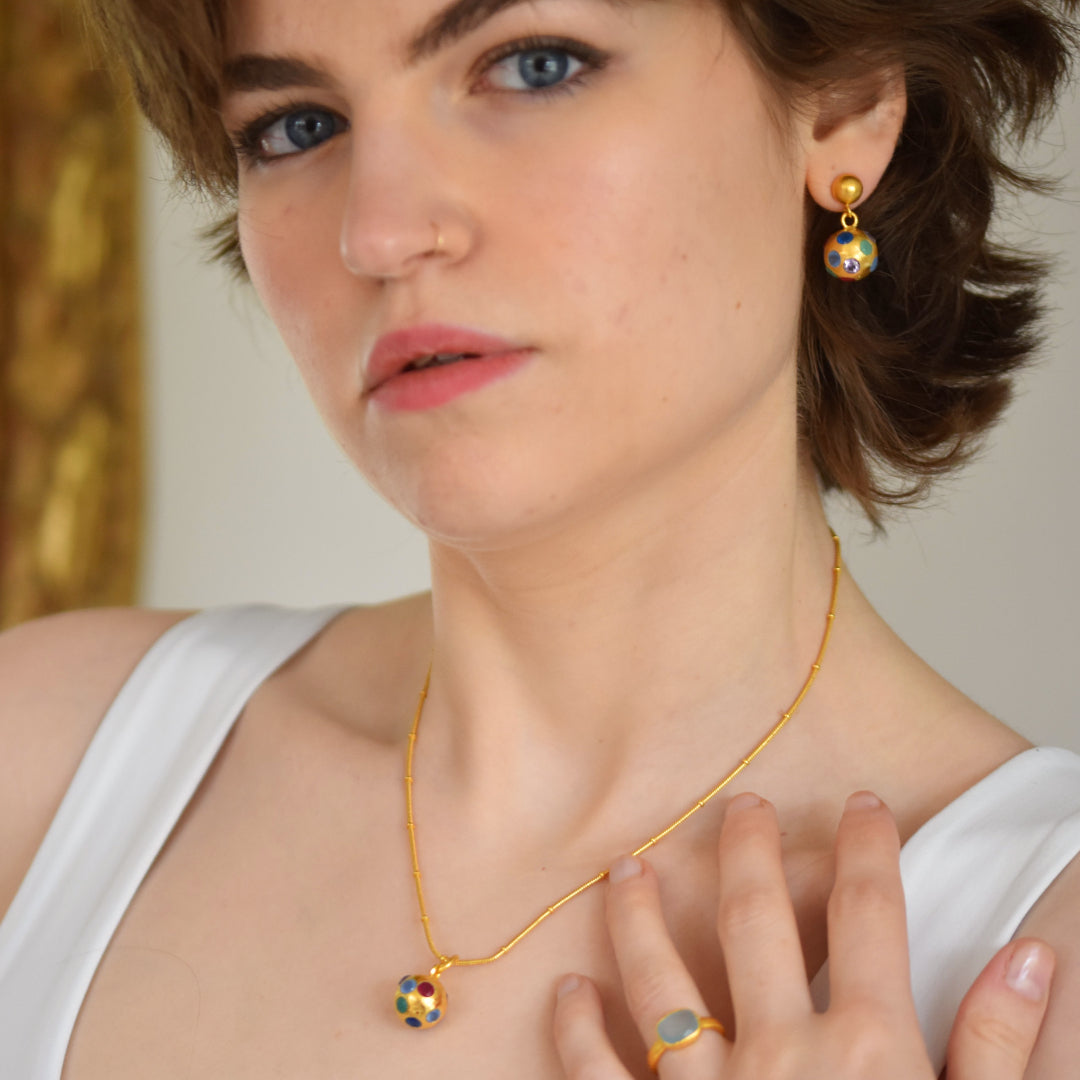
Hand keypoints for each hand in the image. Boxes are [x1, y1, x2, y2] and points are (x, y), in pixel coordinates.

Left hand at [553, 791, 1054, 1078]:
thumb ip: (1001, 1050)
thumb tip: (1029, 955)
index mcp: (867, 1050)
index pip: (869, 917)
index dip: (867, 851)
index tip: (861, 806)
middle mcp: (781, 1054)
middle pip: (757, 920)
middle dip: (748, 852)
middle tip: (739, 805)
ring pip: (661, 980)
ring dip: (638, 917)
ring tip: (625, 866)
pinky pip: (602, 1075)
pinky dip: (579, 1032)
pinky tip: (568, 990)